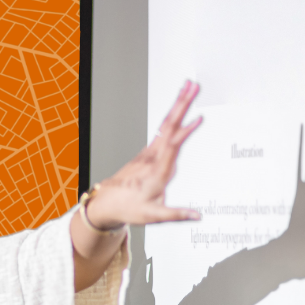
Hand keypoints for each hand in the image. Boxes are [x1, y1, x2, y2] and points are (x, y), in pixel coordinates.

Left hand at [84, 81, 203, 228]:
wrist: (107, 202)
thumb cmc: (128, 208)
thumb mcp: (153, 216)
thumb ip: (176, 214)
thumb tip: (197, 216)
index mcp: (156, 174)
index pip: (171, 149)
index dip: (184, 132)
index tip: (197, 118)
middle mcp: (152, 159)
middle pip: (169, 127)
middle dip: (182, 105)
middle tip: (193, 87)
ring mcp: (149, 153)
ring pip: (166, 124)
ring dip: (178, 104)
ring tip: (189, 88)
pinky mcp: (148, 152)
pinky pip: (163, 130)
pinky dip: (173, 116)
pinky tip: (179, 108)